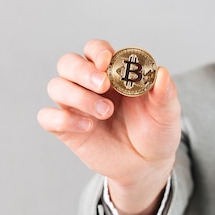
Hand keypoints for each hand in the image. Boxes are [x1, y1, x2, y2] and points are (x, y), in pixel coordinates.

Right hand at [37, 40, 181, 214]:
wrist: (148, 164)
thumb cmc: (156, 131)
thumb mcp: (167, 113)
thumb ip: (165, 93)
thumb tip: (162, 73)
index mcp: (115, 73)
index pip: (95, 50)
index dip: (98, 51)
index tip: (107, 61)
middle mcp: (91, 85)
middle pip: (68, 63)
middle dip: (82, 70)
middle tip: (103, 85)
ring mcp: (77, 106)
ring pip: (56, 86)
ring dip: (78, 96)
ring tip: (106, 112)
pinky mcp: (67, 129)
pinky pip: (47, 117)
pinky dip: (62, 118)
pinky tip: (87, 126)